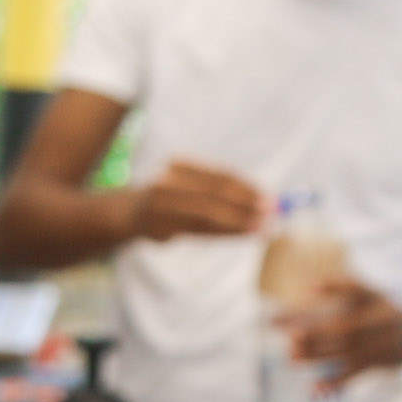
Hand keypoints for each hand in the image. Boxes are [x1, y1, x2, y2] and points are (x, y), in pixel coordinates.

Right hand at [122, 160, 268, 243]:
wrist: (130, 214)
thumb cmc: (172, 200)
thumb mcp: (192, 188)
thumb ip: (222, 193)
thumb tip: (264, 202)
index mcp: (181, 166)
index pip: (219, 177)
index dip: (246, 188)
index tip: (270, 198)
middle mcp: (170, 183)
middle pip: (214, 196)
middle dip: (245, 206)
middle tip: (271, 215)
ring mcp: (162, 206)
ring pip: (207, 216)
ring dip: (237, 224)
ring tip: (261, 229)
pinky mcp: (160, 227)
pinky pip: (198, 231)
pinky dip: (222, 233)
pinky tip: (241, 235)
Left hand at [288, 279, 401, 388]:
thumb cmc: (388, 311)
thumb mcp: (372, 294)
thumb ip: (343, 286)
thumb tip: (308, 287)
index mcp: (376, 305)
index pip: (348, 303)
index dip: (327, 302)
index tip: (303, 300)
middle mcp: (379, 325)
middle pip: (343, 331)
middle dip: (317, 336)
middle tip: (292, 340)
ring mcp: (379, 347)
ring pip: (346, 353)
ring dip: (319, 356)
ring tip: (292, 358)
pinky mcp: (377, 364)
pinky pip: (354, 374)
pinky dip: (336, 381)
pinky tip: (316, 387)